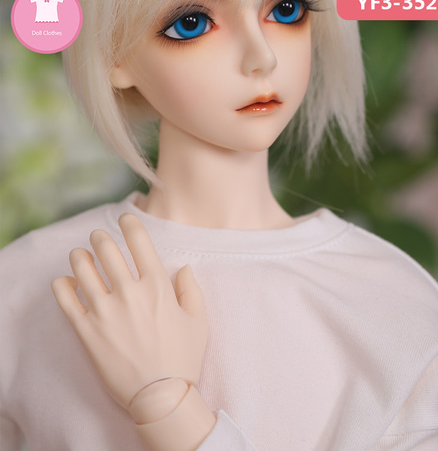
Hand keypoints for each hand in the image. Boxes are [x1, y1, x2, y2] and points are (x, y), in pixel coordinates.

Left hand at [52, 213, 208, 409]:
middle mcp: (129, 293)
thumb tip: (182, 268)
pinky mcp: (88, 331)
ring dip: (80, 256)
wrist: (160, 396)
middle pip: (107, 251)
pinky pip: (67, 301)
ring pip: (83, 270)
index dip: (130, 224)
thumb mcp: (198, 320)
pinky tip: (65, 281)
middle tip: (98, 238)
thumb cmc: (183, 356)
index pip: (139, 242)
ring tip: (80, 255)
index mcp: (157, 286)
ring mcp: (105, 311)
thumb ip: (191, 289)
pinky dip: (62, 285)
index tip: (126, 218)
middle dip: (100, 238)